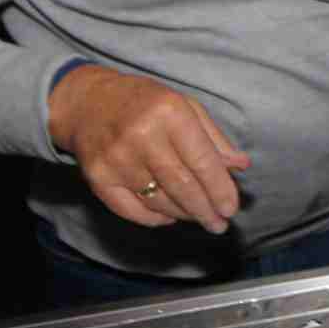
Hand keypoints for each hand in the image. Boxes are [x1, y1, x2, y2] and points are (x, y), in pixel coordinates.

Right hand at [49, 65, 251, 232]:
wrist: (88, 103)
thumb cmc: (145, 102)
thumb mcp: (184, 106)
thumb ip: (213, 138)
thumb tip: (240, 166)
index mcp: (169, 113)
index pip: (202, 161)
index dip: (220, 189)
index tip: (231, 208)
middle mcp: (141, 136)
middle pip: (182, 187)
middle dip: (206, 210)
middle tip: (220, 225)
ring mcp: (117, 159)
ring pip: (160, 202)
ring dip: (184, 215)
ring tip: (200, 218)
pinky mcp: (98, 178)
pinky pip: (132, 211)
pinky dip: (155, 219)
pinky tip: (170, 216)